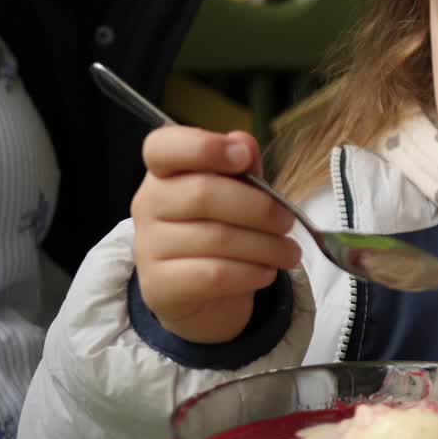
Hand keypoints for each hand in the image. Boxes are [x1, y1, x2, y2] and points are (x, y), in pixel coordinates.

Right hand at [130, 127, 299, 343]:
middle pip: (202, 193)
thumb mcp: (238, 194)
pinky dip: (250, 273)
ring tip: (289, 252)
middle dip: (259, 208)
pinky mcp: (160, 287)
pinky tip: (267, 273)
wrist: (205, 297)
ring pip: (215, 238)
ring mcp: (149, 247)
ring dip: (266, 246)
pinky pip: (214, 275)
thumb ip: (242, 168)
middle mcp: (148, 205)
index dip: (203, 147)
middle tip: (287, 221)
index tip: (243, 158)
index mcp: (164, 173)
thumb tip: (243, 141)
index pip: (163, 147)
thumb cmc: (222, 232)